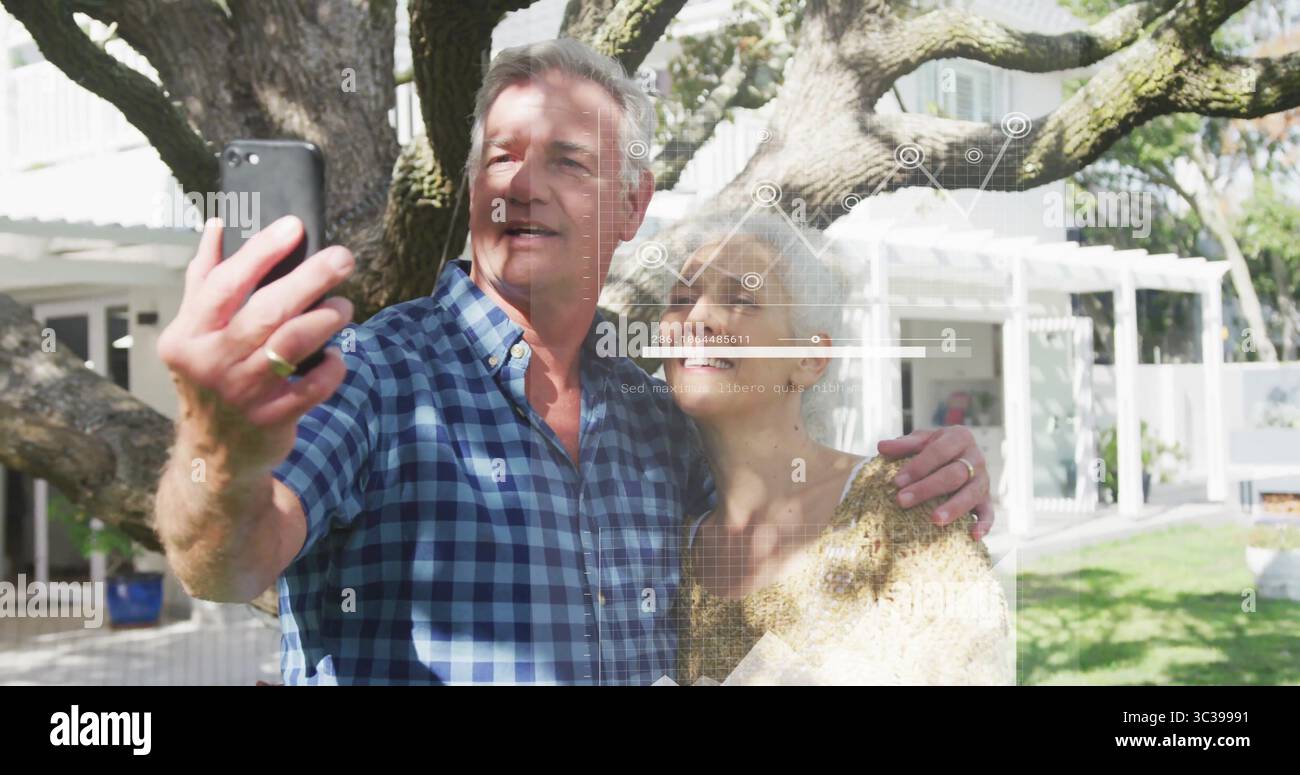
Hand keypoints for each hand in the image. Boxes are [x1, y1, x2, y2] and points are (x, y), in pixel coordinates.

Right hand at [156, 215, 354, 471]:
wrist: (213, 452)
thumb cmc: (210, 377)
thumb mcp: (194, 332)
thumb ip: (205, 279)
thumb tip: (217, 226)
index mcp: (187, 334)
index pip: (225, 283)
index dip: (261, 251)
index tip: (294, 226)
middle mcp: (210, 362)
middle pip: (266, 311)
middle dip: (309, 280)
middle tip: (342, 258)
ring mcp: (241, 393)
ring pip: (291, 345)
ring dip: (324, 319)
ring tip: (343, 306)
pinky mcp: (271, 419)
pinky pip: (312, 387)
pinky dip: (331, 367)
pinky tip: (336, 355)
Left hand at [876, 427, 993, 539]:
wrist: (959, 454)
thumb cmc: (936, 448)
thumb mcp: (922, 440)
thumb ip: (904, 444)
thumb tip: (881, 447)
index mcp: (960, 437)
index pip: (938, 451)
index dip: (918, 466)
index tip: (896, 482)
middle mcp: (976, 458)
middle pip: (953, 474)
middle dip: (927, 489)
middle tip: (902, 501)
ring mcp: (983, 480)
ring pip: (971, 494)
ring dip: (954, 507)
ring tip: (935, 520)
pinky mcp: (986, 499)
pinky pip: (989, 512)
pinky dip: (984, 524)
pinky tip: (973, 536)